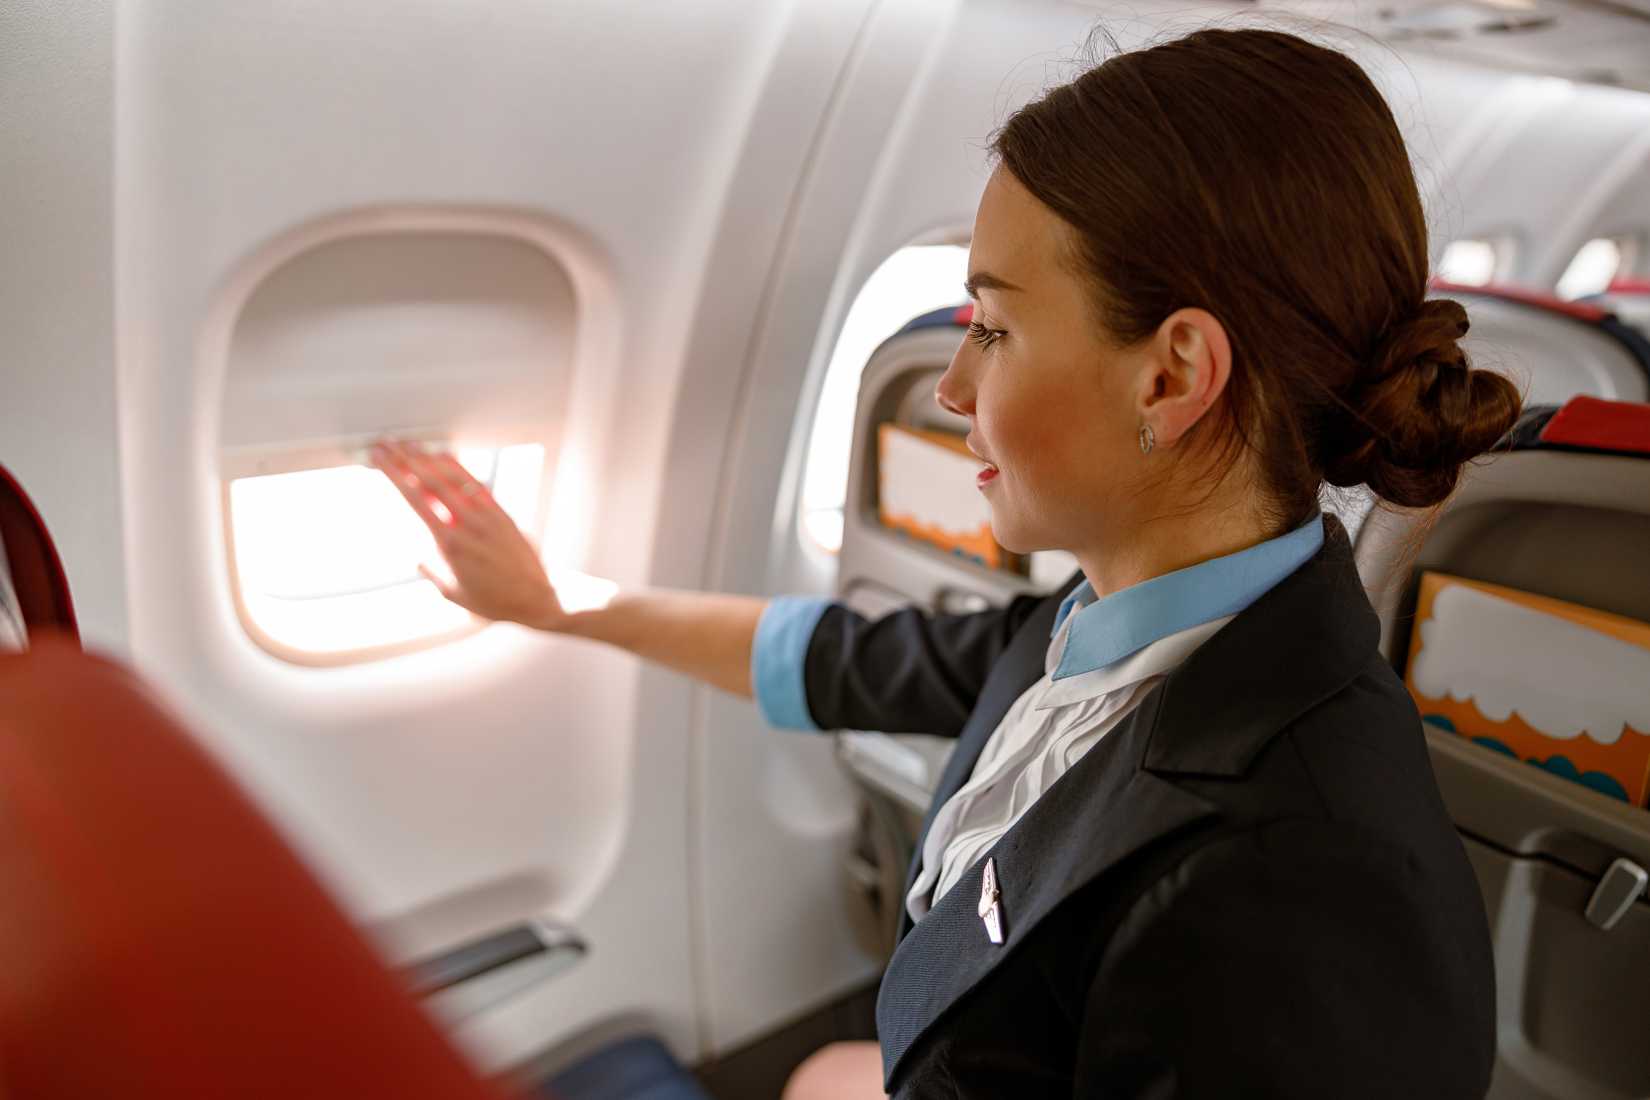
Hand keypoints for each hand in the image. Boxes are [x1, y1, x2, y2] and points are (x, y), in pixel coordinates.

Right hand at [368, 440, 566, 630]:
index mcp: (449, 544)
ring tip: (408, 443)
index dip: (395, 475)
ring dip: (428, 458)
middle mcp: (466, 524)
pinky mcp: (502, 514)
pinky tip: (443, 455)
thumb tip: (420, 560)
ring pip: (453, 478)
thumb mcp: (453, 593)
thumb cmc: (494, 602)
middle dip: (404, 459)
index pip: (415, 499)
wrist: (536, 599)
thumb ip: (433, 573)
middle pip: (430, 481)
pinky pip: (477, 484)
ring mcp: (486, 516)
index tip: (379, 458)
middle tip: (384, 443)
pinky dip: (458, 467)